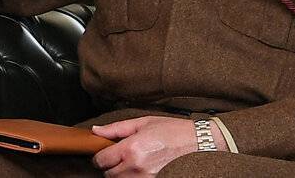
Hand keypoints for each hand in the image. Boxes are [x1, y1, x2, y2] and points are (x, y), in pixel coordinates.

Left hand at [91, 116, 226, 176]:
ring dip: (121, 173)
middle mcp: (137, 166)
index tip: (103, 154)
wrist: (198, 143)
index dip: (99, 157)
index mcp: (131, 148)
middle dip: (111, 166)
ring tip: (132, 162)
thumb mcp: (143, 123)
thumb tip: (96, 131)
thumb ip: (116, 129)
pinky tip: (140, 168)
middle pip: (109, 174)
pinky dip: (133, 177)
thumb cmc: (173, 131)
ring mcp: (146, 177)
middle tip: (120, 156)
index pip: (101, 161)